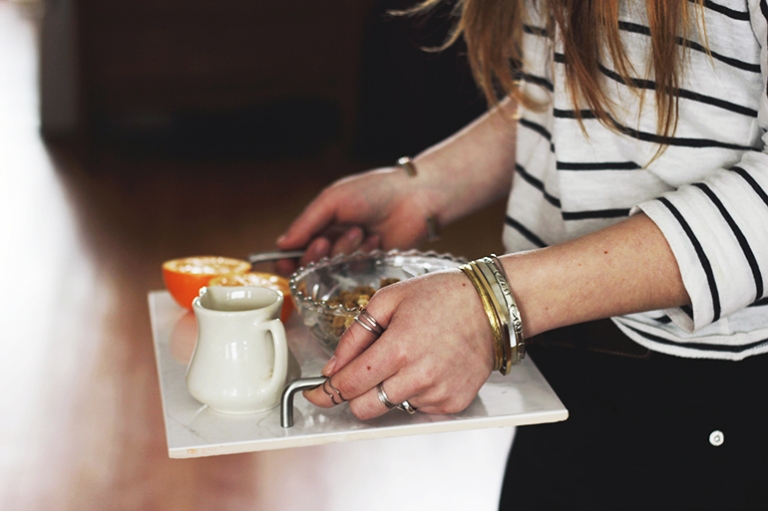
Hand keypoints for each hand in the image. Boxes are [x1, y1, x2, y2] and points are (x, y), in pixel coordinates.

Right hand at [275, 167, 438, 274]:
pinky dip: (363, 256)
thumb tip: (281, 245)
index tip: (285, 262)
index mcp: (322, 223)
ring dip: (343, 251)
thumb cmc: (374, 191)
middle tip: (324, 242)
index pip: (295, 247)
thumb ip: (306, 222)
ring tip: (361, 231)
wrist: (415, 198)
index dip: (287, 258)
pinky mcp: (372, 268)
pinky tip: (377, 240)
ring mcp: (353, 256)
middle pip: (310, 264)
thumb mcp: (333, 199)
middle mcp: (335, 242)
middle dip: (315, 255)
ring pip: (333, 270)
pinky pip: (356, 274)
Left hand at [304, 269, 494, 418]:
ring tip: (406, 359)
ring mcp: (438, 393)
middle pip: (365, 408)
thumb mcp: (388, 300)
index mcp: (398, 349)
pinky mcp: (454, 403)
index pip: (348, 385)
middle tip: (358, 375)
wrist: (491, 305)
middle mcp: (418, 377)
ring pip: (392, 408)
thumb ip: (355, 335)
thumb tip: (333, 367)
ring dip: (388, 390)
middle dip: (353, 395)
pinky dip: (414, 393)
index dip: (325, 392)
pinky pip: (419, 409)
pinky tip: (426, 367)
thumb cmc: (442, 296)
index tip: (315, 394)